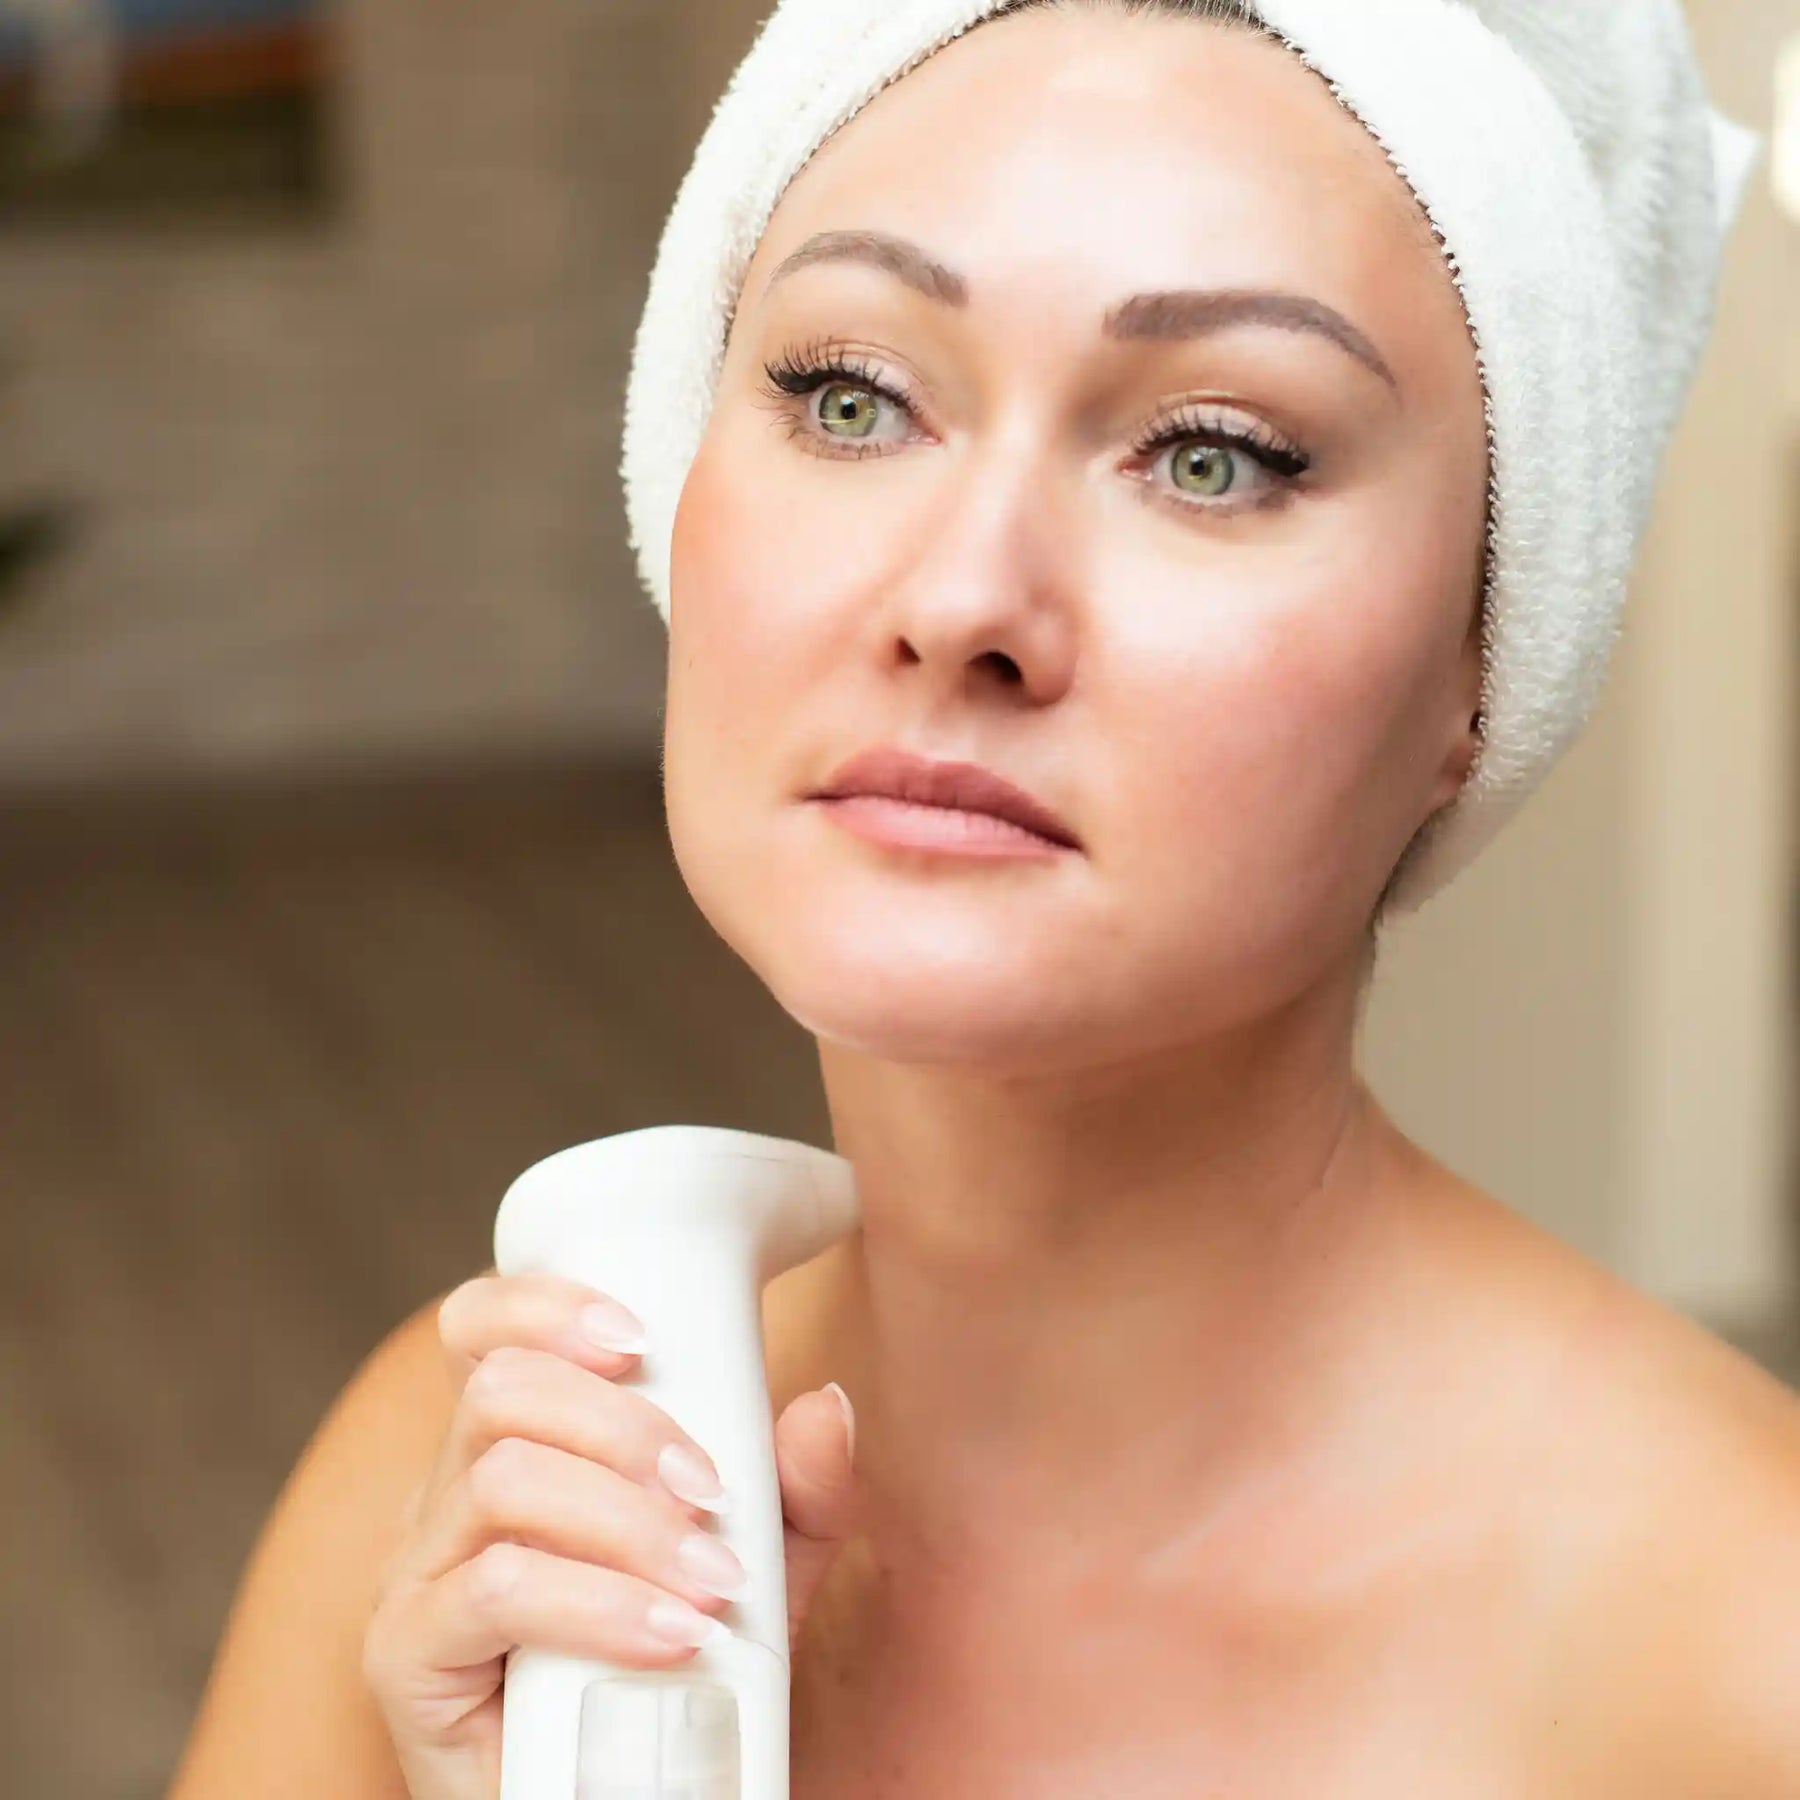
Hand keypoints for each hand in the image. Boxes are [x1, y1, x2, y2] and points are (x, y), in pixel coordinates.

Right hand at [361, 1270, 857, 1799]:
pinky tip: (670, 1636)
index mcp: (508, 1446)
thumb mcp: (762, 1576)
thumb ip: (797, 1497)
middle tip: (711, 1492)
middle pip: (501, 1390)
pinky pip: (492, 1590)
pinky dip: (596, 1603)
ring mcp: (416, 1573)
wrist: (634, 1798)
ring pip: (500, 1479)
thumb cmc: (679, 1673)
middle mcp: (445, 1494)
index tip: (642, 1339)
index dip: (542, 1305)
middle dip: (624, 1427)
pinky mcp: (407, 1658)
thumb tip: (825, 1407)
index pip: (482, 1330)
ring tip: (711, 1582)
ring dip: (625, 1520)